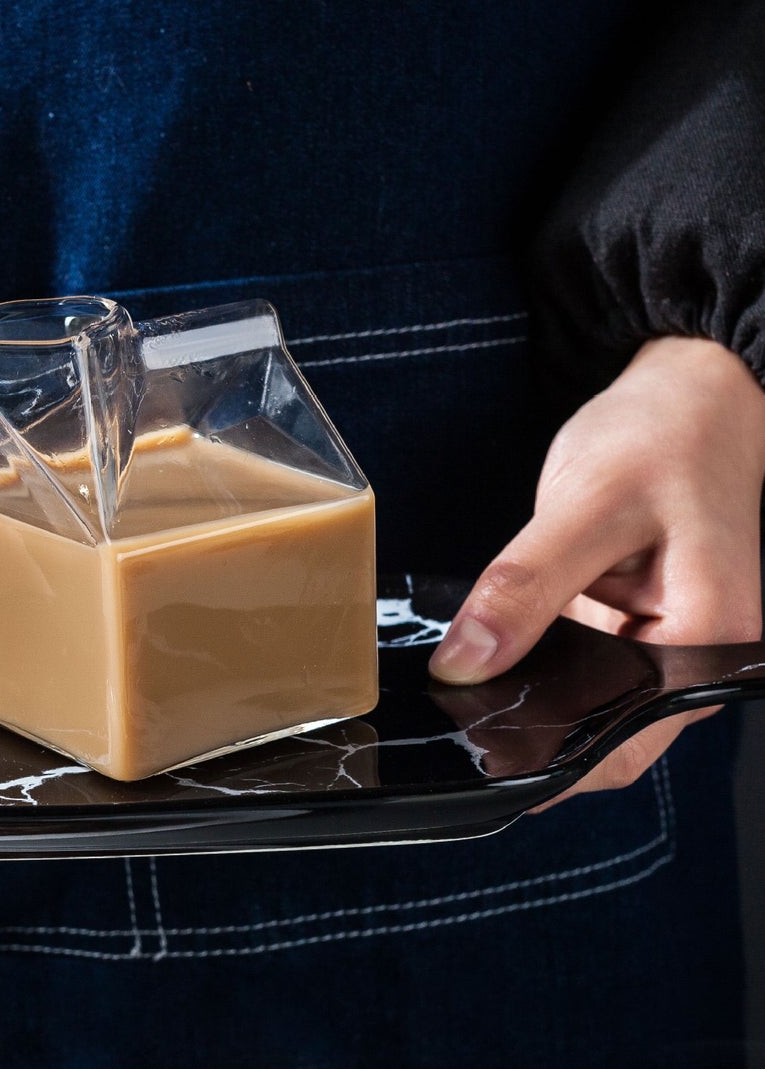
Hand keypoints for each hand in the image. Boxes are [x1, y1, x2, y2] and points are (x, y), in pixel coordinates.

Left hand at [428, 336, 764, 805]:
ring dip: (527, 696)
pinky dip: (534, 659)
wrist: (695, 393)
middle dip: (529, 733)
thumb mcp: (587, 503)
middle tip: (446, 720)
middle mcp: (695, 657)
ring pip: (587, 699)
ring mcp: (664, 641)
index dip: (547, 761)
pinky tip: (483, 648)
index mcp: (708, 640)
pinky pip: (581, 660)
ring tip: (455, 688)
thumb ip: (526, 584)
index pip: (624, 745)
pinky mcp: (634, 620)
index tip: (473, 759)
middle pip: (605, 733)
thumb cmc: (662, 437)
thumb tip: (465, 663)